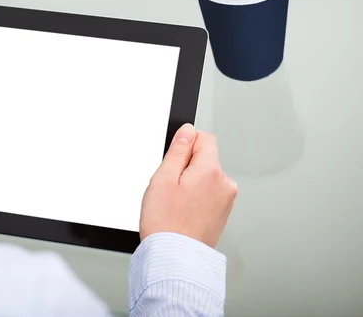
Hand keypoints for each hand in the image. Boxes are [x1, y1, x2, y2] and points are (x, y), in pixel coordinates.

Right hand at [140, 124, 237, 247]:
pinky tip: (182, 212)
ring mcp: (225, 201)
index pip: (204, 138)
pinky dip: (195, 198)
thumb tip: (187, 131)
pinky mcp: (222, 214)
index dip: (185, 145)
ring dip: (190, 184)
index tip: (173, 162)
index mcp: (211, 171)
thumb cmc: (166, 224)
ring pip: (205, 177)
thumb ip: (178, 150)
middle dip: (186, 167)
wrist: (175, 258)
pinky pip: (207, 194)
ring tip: (175, 203)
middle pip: (205, 159)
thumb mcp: (163, 178)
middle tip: (169, 187)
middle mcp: (225, 184)